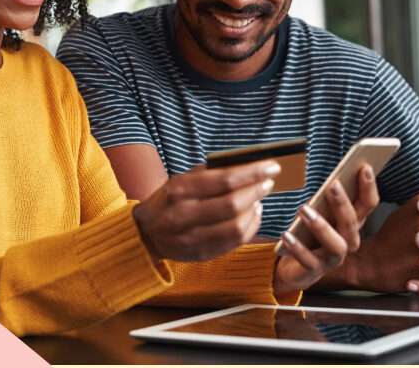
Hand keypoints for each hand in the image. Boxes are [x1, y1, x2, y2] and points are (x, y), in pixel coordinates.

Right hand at [133, 160, 279, 262]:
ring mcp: (191, 238)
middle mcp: (184, 214)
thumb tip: (245, 165)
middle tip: (269, 182)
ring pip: (236, 226)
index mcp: (180, 190)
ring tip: (259, 198)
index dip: (252, 173)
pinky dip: (250, 227)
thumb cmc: (169, 200)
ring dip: (255, 210)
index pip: (224, 180)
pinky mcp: (201, 254)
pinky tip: (253, 214)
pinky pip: (234, 242)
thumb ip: (209, 172)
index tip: (271, 166)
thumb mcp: (181, 180)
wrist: (146, 233)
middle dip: (256, 191)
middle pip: (232, 204)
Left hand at [273, 168, 377, 292]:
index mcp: (352, 223)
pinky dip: (297, 247)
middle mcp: (348, 241)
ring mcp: (333, 258)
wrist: (294, 264)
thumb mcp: (318, 211)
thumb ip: (326, 198)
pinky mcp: (315, 270)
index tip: (364, 167)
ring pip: (335, 244)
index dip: (369, 187)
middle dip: (343, 203)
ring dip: (321, 226)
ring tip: (304, 209)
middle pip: (352, 222)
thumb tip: (332, 180)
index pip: (367, 205)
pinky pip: (308, 260)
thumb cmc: (310, 231)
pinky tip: (286, 235)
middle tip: (332, 184)